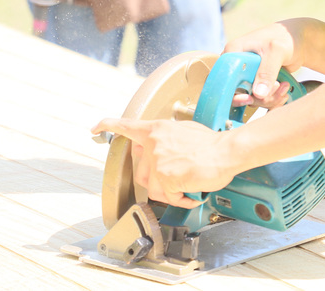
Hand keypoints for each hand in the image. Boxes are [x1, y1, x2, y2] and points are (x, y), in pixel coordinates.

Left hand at [92, 118, 236, 208]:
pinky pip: (168, 196)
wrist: (228, 151)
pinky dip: (181, 198)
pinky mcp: (165, 176)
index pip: (127, 126)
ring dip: (171, 191)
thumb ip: (168, 139)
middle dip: (158, 180)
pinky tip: (192, 191)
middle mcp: (154, 143)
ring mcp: (158, 160)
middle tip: (177, 178)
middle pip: (142, 172)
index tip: (96, 128)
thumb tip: (165, 148)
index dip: (108, 126)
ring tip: (189, 184)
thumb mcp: (186, 131)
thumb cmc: (213, 144)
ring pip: (155, 187)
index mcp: (158, 129)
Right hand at [223, 21, 307, 107]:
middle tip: (278, 89)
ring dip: (269, 98)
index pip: (223, 78)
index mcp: (232, 52)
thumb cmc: (284, 38)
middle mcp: (235, 65)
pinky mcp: (256, 83)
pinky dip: (272, 99)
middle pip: (237, 93)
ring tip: (284, 87)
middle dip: (258, 98)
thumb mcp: (276, 51)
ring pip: (250, 98)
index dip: (233, 92)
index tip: (250, 98)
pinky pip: (260, 99)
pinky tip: (284, 90)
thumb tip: (258, 94)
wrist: (297, 41)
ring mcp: (245, 75)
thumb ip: (267, 71)